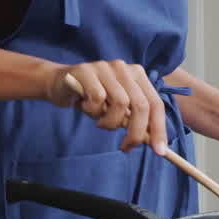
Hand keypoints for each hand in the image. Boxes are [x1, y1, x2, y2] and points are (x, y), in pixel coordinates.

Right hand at [47, 60, 168, 154]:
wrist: (59, 84)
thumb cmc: (91, 98)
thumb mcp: (116, 109)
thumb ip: (133, 119)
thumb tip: (152, 140)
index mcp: (137, 75)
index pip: (155, 103)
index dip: (159, 128)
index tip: (160, 151)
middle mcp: (124, 68)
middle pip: (141, 105)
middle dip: (136, 132)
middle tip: (126, 147)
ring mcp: (105, 67)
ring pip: (120, 103)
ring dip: (110, 122)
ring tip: (100, 121)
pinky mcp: (86, 71)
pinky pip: (97, 99)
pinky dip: (93, 111)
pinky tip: (85, 107)